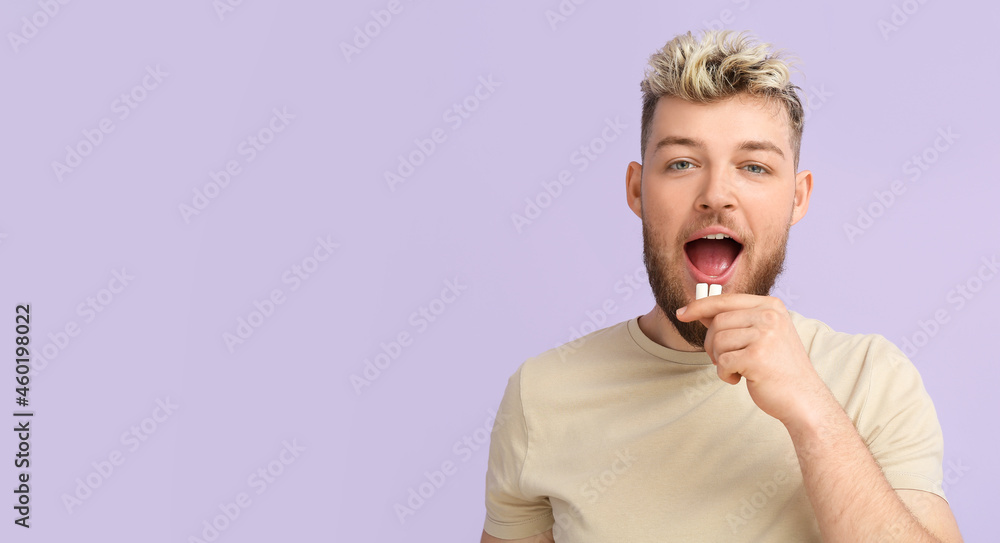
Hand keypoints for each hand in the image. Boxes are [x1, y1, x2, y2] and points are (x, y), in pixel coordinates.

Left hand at [675, 294, 830, 427]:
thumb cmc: (779, 368)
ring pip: (717, 341)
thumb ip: (737, 320)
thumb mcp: (763, 335)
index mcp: (771, 306)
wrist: (803, 399)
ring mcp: (765, 335)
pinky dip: (725, 374)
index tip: (681, 314)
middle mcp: (770, 316)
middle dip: (712, 344)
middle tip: (726, 360)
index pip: (726, 300)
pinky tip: (741, 379)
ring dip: (720, 361)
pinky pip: (722, 362)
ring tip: (739, 369)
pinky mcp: (757, 357)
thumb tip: (700, 310)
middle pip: (717, 322)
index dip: (700, 306)